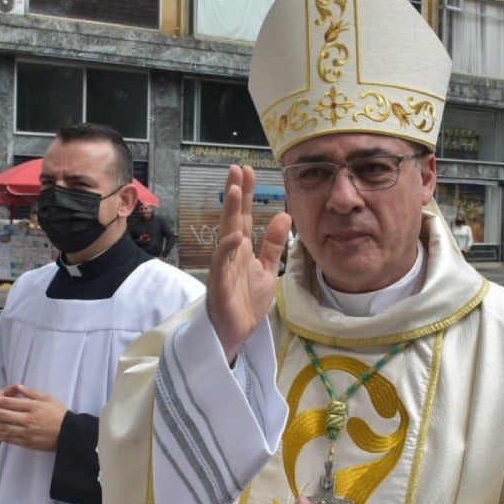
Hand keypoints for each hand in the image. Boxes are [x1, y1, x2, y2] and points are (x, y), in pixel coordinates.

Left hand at [0, 384, 66, 450]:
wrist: (69, 435)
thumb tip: (17, 387)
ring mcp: (25, 431)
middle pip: (0, 414)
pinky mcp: (25, 442)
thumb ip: (32, 393)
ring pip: (1, 426)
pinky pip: (7, 438)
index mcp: (32, 406)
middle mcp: (26, 418)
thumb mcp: (48, 398)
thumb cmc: (59, 414)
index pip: (7, 402)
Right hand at [206, 165, 291, 362]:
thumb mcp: (267, 269)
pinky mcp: (220, 285)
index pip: (242, 215)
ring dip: (228, 214)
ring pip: (225, 235)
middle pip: (232, 218)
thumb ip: (274, 244)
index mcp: (241, 249)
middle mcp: (230, 254)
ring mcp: (223, 268)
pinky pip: (222, 265)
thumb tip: (283, 215)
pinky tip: (236, 235)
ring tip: (234, 190)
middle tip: (236, 169)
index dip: (245, 193)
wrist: (235, 334)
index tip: (247, 170)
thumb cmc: (246, 302)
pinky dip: (228, 250)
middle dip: (234, 193)